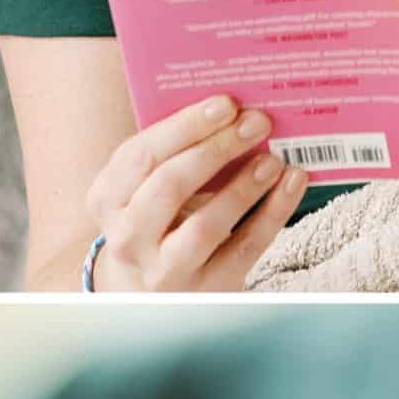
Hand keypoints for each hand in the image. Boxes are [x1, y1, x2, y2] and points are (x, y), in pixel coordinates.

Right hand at [86, 97, 306, 290]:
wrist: (150, 294)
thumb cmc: (157, 221)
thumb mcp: (145, 188)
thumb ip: (172, 154)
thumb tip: (232, 111)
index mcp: (107, 197)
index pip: (141, 155)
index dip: (184, 127)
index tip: (225, 104)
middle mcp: (128, 237)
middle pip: (169, 185)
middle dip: (216, 149)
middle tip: (256, 122)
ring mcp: (164, 270)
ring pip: (204, 225)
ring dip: (244, 187)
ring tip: (273, 159)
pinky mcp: (205, 289)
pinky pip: (244, 248)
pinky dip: (273, 213)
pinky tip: (291, 183)